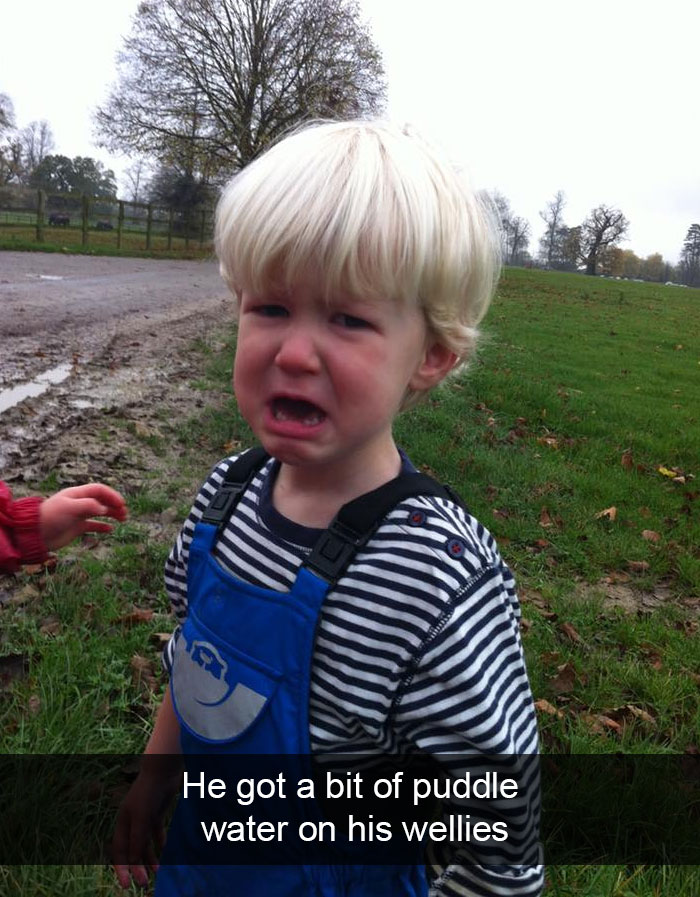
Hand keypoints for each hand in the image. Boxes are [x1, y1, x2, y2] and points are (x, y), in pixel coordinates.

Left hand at [39, 484, 127, 549]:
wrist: (36, 534)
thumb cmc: (51, 517)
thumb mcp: (70, 508)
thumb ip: (88, 506)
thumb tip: (105, 508)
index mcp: (77, 494)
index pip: (99, 490)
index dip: (112, 495)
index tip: (122, 504)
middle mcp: (79, 503)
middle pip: (102, 500)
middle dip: (115, 505)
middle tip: (125, 513)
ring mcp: (78, 515)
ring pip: (100, 512)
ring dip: (112, 514)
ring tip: (123, 519)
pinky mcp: (76, 527)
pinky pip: (93, 525)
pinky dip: (102, 526)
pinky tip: (110, 530)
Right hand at [112, 762, 180, 889]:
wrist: (163, 769)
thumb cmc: (149, 792)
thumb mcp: (142, 817)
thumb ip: (138, 839)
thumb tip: (134, 862)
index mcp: (122, 823)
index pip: (120, 852)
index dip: (122, 869)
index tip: (126, 886)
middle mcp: (131, 822)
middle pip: (133, 850)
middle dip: (137, 868)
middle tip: (144, 884)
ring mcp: (144, 817)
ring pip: (145, 843)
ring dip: (150, 858)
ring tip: (158, 872)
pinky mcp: (156, 812)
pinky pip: (156, 833)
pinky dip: (160, 843)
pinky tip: (165, 853)